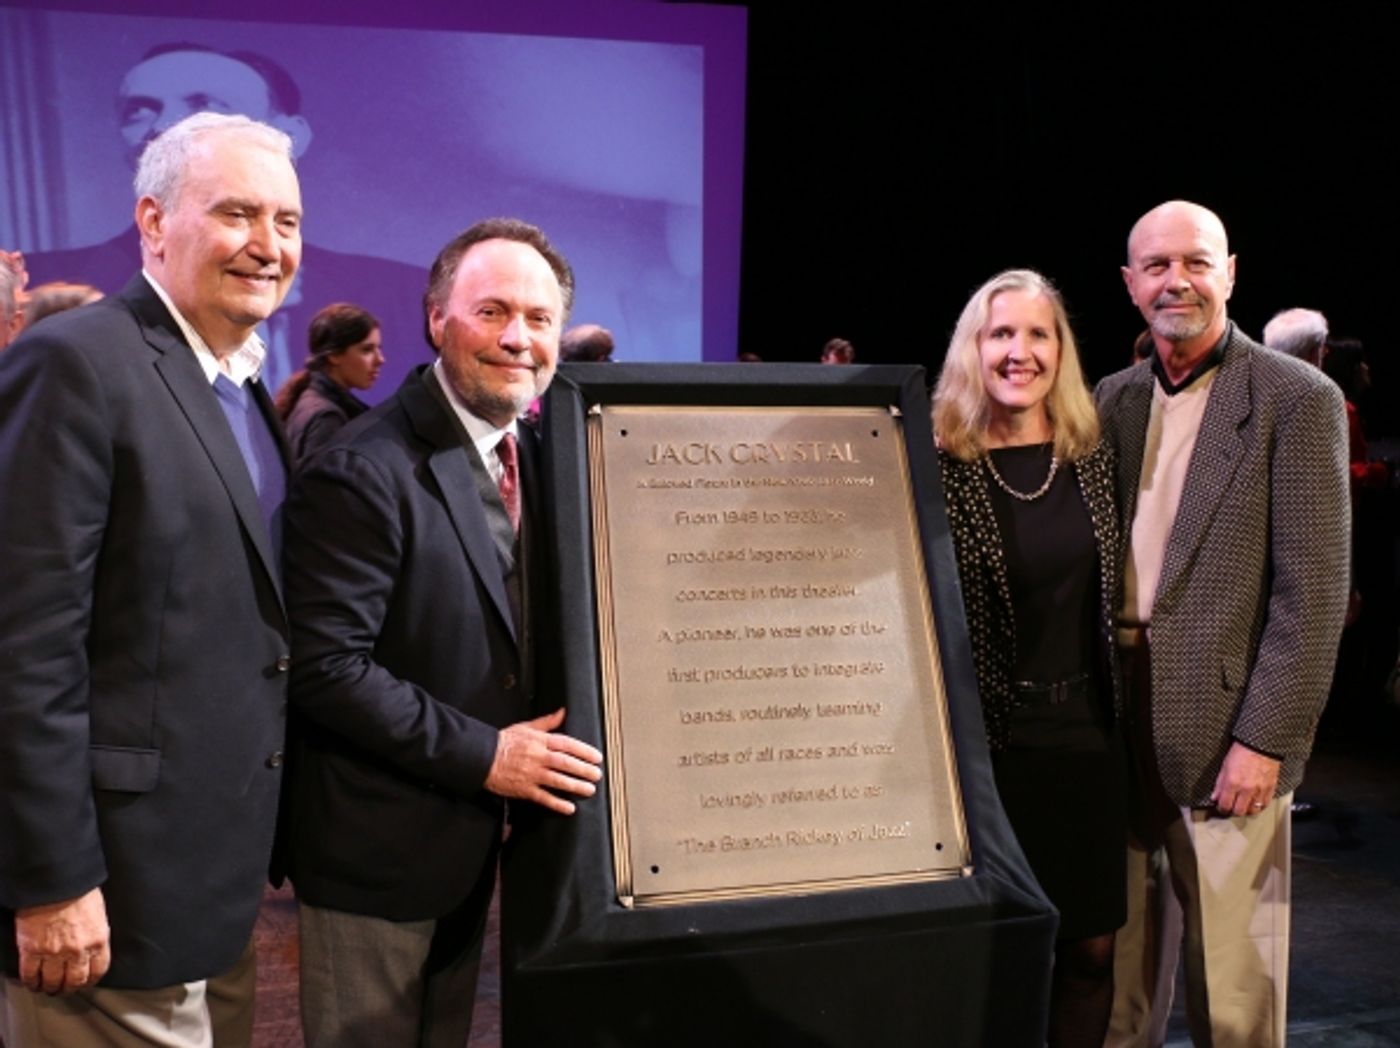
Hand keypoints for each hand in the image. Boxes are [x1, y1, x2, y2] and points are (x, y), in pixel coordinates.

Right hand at [16, 888, 110, 994]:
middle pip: (74, 981)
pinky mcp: (31, 951)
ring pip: (52, 982)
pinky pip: (30, 975)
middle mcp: (78, 951)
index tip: (85, 982)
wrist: (55, 882)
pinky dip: (31, 982)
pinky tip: (32, 983)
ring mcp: (53, 953)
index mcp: (98, 940)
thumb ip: (96, 933)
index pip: (98, 970)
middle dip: (70, 988)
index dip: (90, 980)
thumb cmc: (78, 891)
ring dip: (50, 988)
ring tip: (48, 988)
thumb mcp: (98, 913)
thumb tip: (94, 945)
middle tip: (64, 988)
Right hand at [485, 708, 602, 814]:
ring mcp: (531, 774)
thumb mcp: (526, 726)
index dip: (584, 751)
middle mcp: (537, 757)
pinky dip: (557, 803)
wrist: (481, 756)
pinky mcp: (524, 789)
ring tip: (589, 789)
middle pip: (565, 763)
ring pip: (558, 780)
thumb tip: (563, 712)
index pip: (567, 745)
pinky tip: (569, 807)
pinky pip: (543, 797)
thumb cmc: (503, 742)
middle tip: (597, 774)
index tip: (596, 757)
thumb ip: (547, 722)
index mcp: (539, 741)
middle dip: (584, 769)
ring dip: (575, 786)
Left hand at [1210, 741, 1280, 817]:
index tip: (1221, 807)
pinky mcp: (1271, 789)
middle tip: (1231, 806)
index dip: (1221, 808)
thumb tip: (1215, 797)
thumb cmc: (1241, 752)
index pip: (1225, 805)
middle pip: (1239, 811)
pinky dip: (1259, 805)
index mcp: (1232, 782)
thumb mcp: (1225, 766)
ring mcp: (1260, 790)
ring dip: (1247, 809)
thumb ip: (1219, 784)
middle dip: (1233, 811)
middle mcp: (1246, 789)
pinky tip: (1255, 801)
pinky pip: (1265, 805)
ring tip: (1243, 804)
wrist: (1261, 745)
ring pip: (1253, 811)